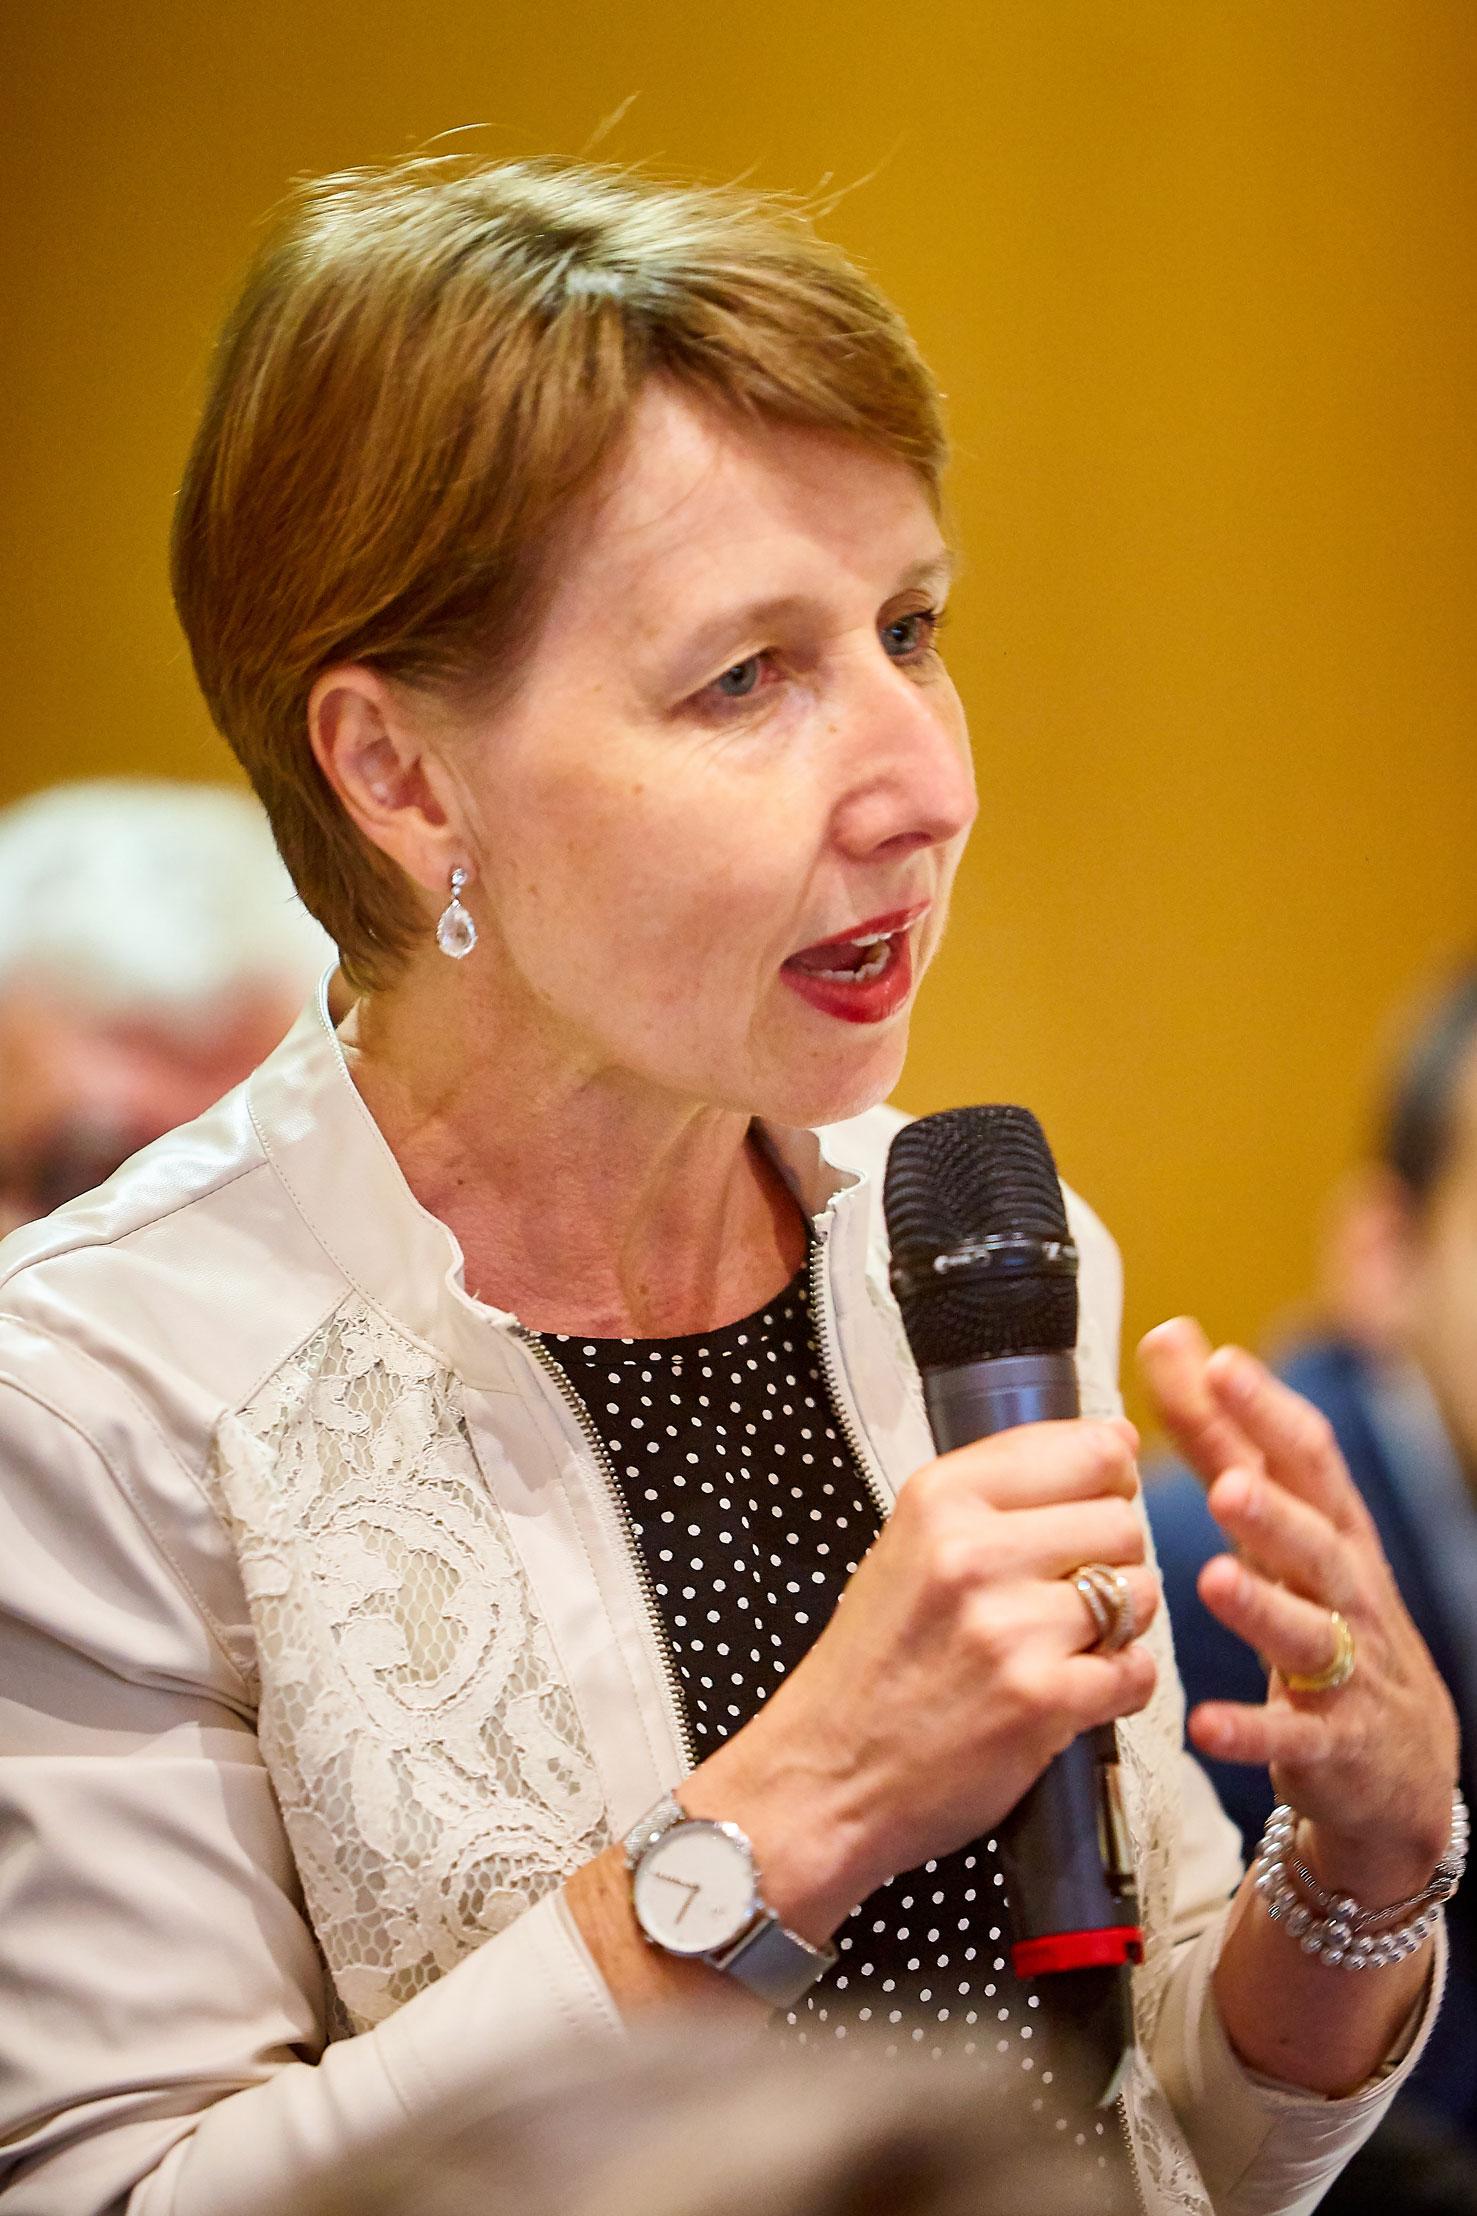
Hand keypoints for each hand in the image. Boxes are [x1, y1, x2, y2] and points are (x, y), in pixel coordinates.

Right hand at [683, 1417, 1158, 1941]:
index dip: (1109, 1473)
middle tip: (1066, 1590)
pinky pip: (1138, 1670)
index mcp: (939, 1499)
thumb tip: (1114, 1443)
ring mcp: (1010, 1629)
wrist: (826, 1776)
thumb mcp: (908, 1545)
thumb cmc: (872, 1664)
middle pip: (1122, 1520)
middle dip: (1112, 1556)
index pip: (1083, 1447)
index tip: (1101, 1495)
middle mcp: (974, 1553)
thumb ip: (998, 1495)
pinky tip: (1070, 1691)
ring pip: (1140, 1593)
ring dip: (1120, 1623)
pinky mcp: (1042, 1701)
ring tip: (1064, 1643)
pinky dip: (1118, 1684)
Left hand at [1140, 1318, 1457, 1902]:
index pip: (1308, 1459)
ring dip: (1263, 1608)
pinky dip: (1249, 1731)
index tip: (1221, 1364)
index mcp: (1331, 1528)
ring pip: (1309, 1633)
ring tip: (1215, 1580)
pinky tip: (1206, 1724)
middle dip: (1276, 1510)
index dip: (1267, 1412)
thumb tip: (1174, 1337)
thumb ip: (1220, 1434)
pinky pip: (1290, 1737)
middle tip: (1228, 1483)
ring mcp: (1345, 1669)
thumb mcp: (1280, 1521)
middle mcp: (1346, 1591)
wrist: (1397, 1760)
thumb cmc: (1323, 1611)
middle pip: (1317, 1542)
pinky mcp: (1330, 1746)